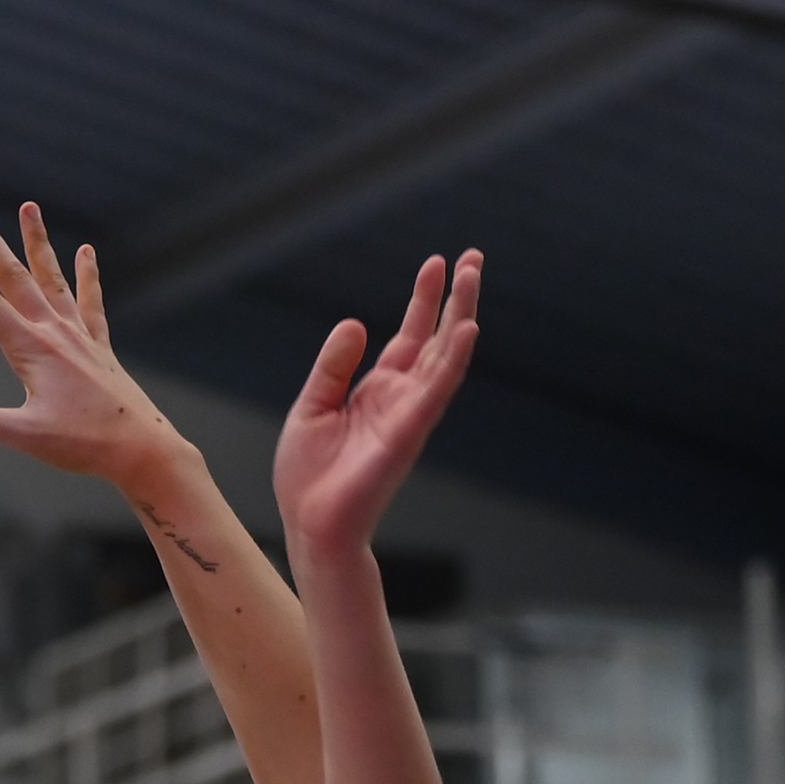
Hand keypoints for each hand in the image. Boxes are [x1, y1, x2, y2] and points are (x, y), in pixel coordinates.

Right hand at [0, 201, 181, 483]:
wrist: (142, 449)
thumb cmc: (85, 444)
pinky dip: (86, 275)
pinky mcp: (98, 347)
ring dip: (36, 243)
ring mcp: (79, 336)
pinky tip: (86, 252)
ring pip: (51, 278)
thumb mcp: (26, 436)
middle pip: (12, 274)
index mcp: (31, 348)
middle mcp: (54, 332)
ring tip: (29, 207)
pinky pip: (89, 302)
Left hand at [272, 254, 479, 559]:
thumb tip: (355, 323)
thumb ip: (334, 367)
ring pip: (444, 357)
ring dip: (461, 316)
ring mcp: (409, 416)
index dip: (424, 300)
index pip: (410, 337)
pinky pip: (435, 391)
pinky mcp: (407, 434)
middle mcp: (401, 399)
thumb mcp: (312, 406)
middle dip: (455, 298)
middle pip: (436, 339)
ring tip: (473, 276)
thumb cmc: (310, 478)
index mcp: (378, 391)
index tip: (436, 264)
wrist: (311, 525)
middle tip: (474, 257)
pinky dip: (452, 361)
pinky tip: (466, 330)